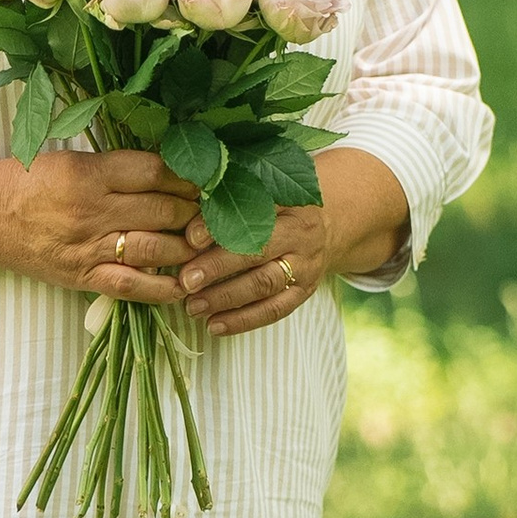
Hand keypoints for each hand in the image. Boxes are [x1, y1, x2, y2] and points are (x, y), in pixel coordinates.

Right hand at [0, 147, 193, 302]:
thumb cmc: (31, 182)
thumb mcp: (74, 160)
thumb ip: (118, 166)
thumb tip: (171, 169)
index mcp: (91, 173)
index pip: (155, 172)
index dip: (187, 178)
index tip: (204, 180)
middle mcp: (93, 209)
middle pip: (163, 210)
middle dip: (195, 212)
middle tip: (213, 212)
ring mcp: (90, 246)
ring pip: (156, 247)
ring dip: (188, 247)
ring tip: (204, 243)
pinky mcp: (84, 276)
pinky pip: (133, 285)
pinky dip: (163, 288)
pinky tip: (184, 285)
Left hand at [176, 145, 408, 333]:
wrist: (331, 221)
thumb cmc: (278, 206)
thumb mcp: (261, 191)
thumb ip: (226, 200)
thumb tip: (185, 227)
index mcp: (285, 201)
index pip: (251, 212)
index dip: (218, 226)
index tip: (189, 238)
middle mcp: (299, 233)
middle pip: (257, 251)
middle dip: (218, 267)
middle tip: (186, 281)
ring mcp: (305, 265)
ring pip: (264, 284)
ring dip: (226, 298)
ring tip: (192, 307)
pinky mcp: (305, 291)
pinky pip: (275, 310)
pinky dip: (243, 321)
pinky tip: (214, 326)